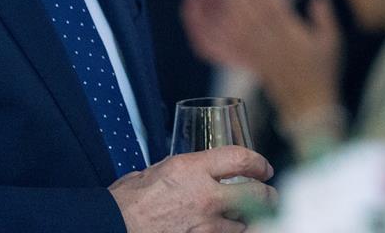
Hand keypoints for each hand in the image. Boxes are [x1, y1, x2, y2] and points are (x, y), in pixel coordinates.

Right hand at [110, 146, 275, 232]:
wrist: (114, 227)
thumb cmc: (128, 201)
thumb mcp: (156, 170)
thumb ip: (182, 169)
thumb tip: (192, 170)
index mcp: (192, 169)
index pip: (241, 158)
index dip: (259, 161)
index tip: (264, 167)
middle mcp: (205, 195)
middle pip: (255, 194)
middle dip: (268, 195)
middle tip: (270, 194)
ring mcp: (205, 225)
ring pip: (246, 223)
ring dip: (249, 219)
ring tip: (249, 216)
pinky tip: (229, 229)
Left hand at [182, 0, 342, 124]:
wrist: (309, 103)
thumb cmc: (323, 70)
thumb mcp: (332, 42)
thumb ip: (325, 17)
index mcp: (292, 36)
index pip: (274, 9)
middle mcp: (274, 43)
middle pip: (254, 16)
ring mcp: (262, 55)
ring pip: (243, 29)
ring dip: (234, 12)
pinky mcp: (255, 65)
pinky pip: (238, 48)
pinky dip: (227, 35)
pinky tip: (220, 23)